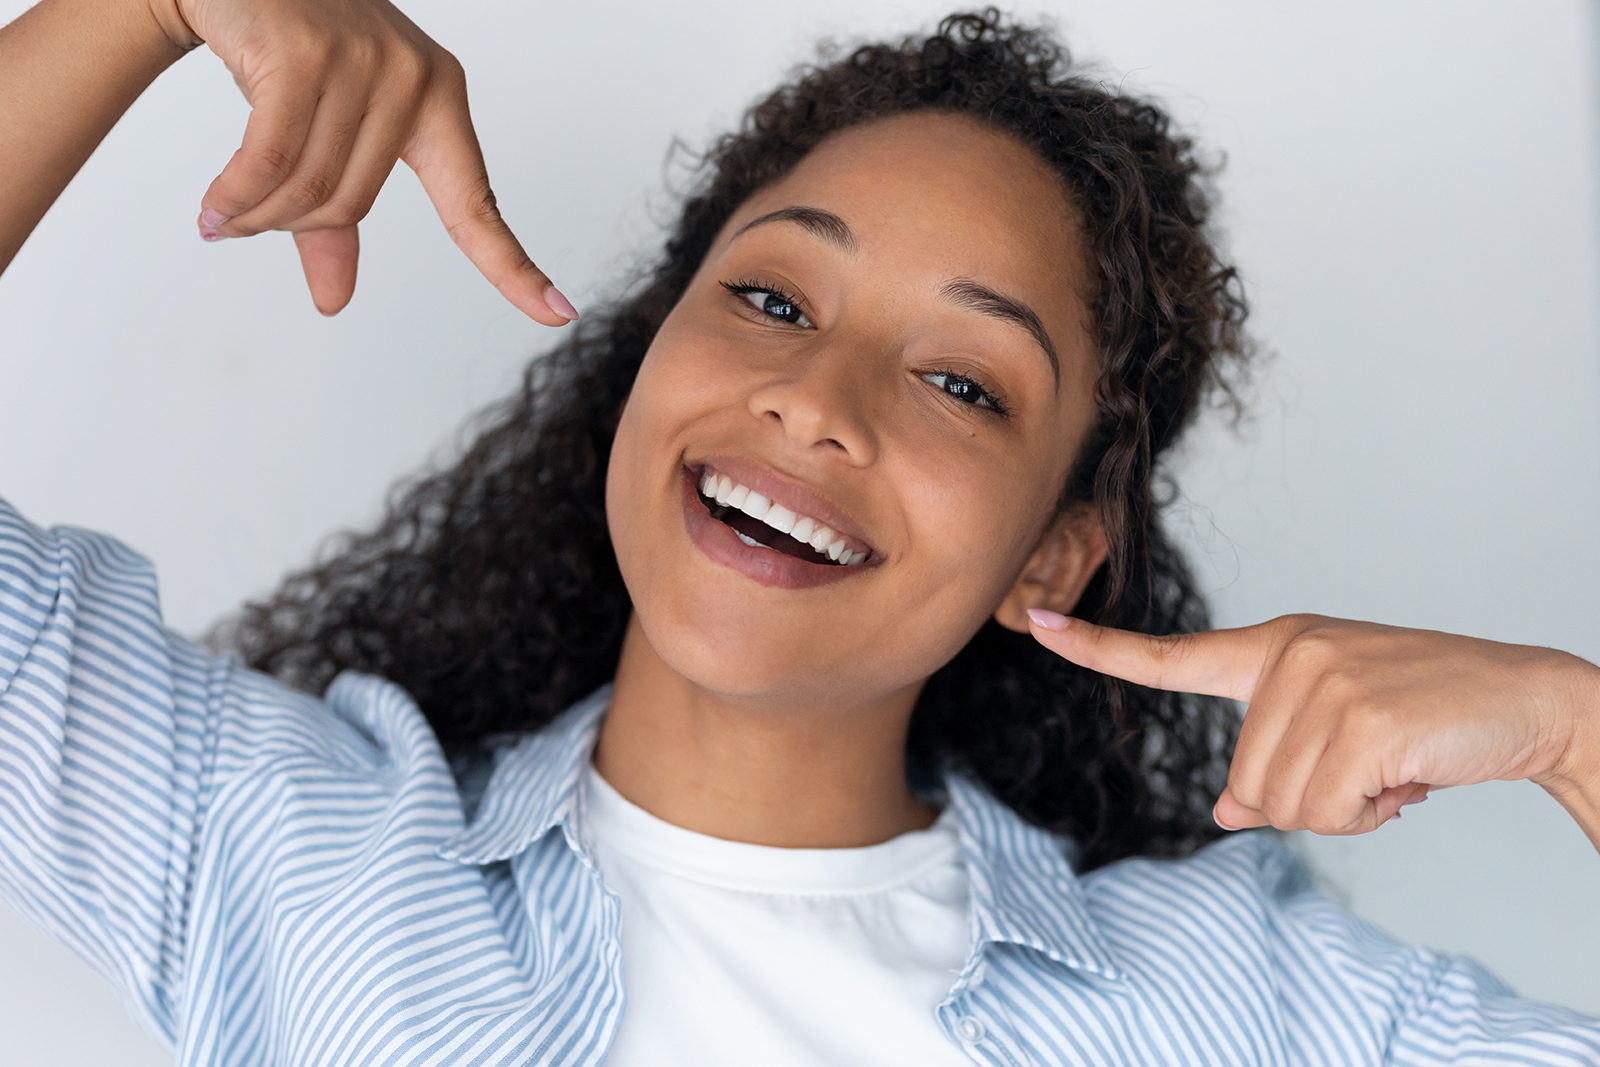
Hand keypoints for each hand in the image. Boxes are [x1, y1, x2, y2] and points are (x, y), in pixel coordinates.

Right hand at [155, 0, 575, 321]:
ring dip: (257, 216)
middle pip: (353, 206)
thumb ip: (335, 221)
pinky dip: (236, 197)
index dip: (515, 268)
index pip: (478, 205)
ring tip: (224, 218)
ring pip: (312, 189)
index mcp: (440, 99)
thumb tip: (334, 303)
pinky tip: (212, 214)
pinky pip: (270, 161)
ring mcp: (366, 62)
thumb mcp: (328, 131)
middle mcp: (415, 78)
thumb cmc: (288, 51)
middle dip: (290, 227)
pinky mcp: (306, 55)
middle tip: (243, 224)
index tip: (560, 315)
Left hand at [1028, 610, 1599, 836]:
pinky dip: (1370, 815)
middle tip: (1372, 766)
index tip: (1038, 621)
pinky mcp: (1358, 717)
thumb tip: (1225, 814)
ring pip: (1282, 805)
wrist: (1529, 700)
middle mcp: (1289, 654)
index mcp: (1276, 648)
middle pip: (1245, 784)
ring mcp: (1322, 681)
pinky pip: (1327, 812)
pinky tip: (1407, 776)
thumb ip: (1273, 765)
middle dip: (1310, 800)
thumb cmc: (1428, 715)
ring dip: (1344, 810)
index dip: (1098, 648)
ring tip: (1391, 766)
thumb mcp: (1339, 733)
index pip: (1171, 656)